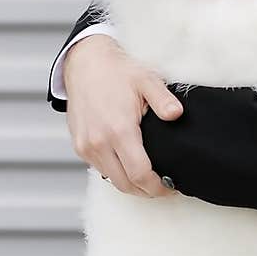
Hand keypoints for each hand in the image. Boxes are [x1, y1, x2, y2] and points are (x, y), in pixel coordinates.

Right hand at [64, 35, 181, 194]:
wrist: (85, 63)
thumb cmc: (117, 71)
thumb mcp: (146, 80)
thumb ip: (164, 100)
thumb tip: (177, 115)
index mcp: (119, 130)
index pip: (140, 174)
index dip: (157, 187)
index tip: (171, 187)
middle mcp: (99, 143)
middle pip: (125, 184)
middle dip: (146, 191)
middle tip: (164, 186)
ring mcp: (86, 146)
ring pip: (112, 179)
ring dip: (130, 183)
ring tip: (149, 176)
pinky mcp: (79, 146)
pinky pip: (100, 169)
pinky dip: (116, 172)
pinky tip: (129, 164)